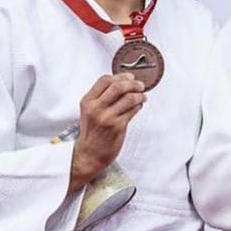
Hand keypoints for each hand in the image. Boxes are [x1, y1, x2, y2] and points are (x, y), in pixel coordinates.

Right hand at [69, 73, 145, 192]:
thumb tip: (122, 83)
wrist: (90, 153)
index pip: (105, 80)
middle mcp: (96, 108)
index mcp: (87, 101)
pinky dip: (139, 105)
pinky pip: (133, 110)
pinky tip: (139, 105)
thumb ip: (101, 98)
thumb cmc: (92, 132)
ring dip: (139, 95)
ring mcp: (107, 117)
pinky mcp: (118, 126)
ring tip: (142, 96)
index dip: (120, 76)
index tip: (129, 77)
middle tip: (140, 85)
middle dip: (133, 83)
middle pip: (118, 87)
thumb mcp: (89, 111)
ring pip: (128, 98)